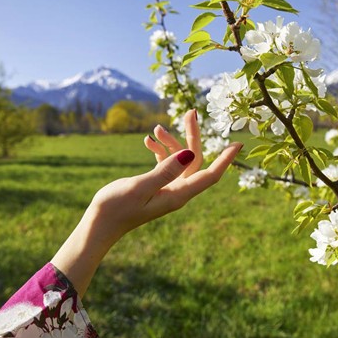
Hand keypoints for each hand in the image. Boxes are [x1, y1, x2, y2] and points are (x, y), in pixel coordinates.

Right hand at [51, 110, 241, 296]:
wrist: (99, 225)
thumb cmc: (116, 208)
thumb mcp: (141, 186)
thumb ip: (165, 170)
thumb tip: (190, 154)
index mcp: (178, 194)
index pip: (210, 175)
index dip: (225, 159)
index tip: (238, 143)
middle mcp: (177, 191)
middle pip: (195, 160)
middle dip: (193, 136)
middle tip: (190, 112)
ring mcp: (167, 188)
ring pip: (179, 160)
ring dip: (171, 142)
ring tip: (156, 128)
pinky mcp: (155, 185)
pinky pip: (165, 164)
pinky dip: (159, 150)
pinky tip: (148, 139)